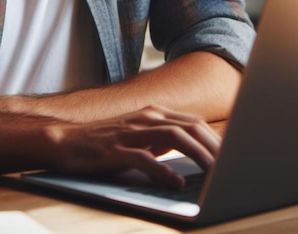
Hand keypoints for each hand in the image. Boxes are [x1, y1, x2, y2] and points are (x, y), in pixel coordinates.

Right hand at [44, 105, 220, 187]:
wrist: (66, 140)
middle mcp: (147, 118)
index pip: (193, 123)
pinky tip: (174, 182)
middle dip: (213, 145)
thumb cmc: (105, 142)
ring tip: (212, 171)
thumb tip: (190, 152)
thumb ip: (162, 140)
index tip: (232, 155)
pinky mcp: (116, 148)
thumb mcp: (138, 136)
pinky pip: (143, 158)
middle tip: (231, 164)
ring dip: (196, 154)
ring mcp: (131, 131)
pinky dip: (161, 170)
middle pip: (189, 127)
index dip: (215, 139)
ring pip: (173, 137)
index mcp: (154, 114)